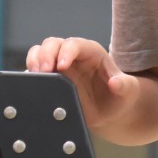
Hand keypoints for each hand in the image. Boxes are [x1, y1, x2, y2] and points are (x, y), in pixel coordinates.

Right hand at [25, 36, 139, 129]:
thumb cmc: (119, 97)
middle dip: (45, 54)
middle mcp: (73, 56)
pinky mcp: (50, 79)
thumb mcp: (128, 91)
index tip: (61, 66)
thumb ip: (124, 86)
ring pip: (40, 53)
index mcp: (91, 52)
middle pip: (53, 44)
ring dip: (34, 60)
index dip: (66, 51)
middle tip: (43, 71)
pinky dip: (30, 74)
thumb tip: (115, 82)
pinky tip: (31, 83)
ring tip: (34, 75)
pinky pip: (35, 70)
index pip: (76, 44)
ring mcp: (59, 66)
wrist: (109, 113)